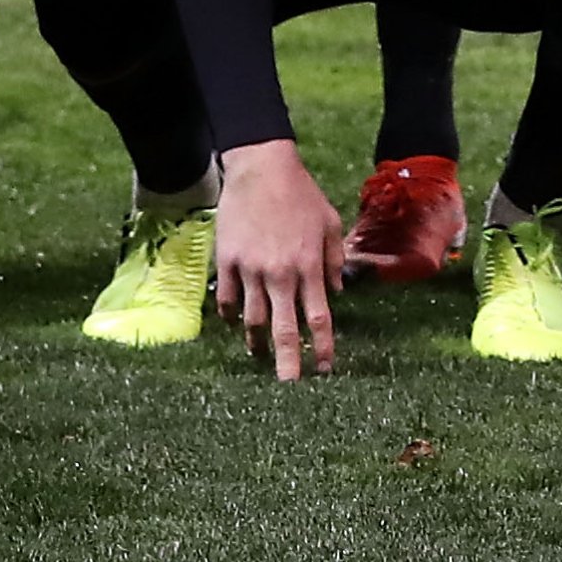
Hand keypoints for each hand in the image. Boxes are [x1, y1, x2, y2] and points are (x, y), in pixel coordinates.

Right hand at [213, 140, 343, 379]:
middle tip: (289, 392)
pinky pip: (228, 300)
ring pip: (252, 320)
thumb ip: (334, 260)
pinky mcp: (227, 262)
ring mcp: (250, 270)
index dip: (322, 347)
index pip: (318, 317)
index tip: (325, 371)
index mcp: (309, 266)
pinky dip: (232, 317)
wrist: (261, 169)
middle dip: (288, 364)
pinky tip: (236, 324)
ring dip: (256, 343)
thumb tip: (334, 293)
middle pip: (283, 330)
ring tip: (260, 357)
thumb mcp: (329, 223)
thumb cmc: (301, 194)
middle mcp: (280, 274)